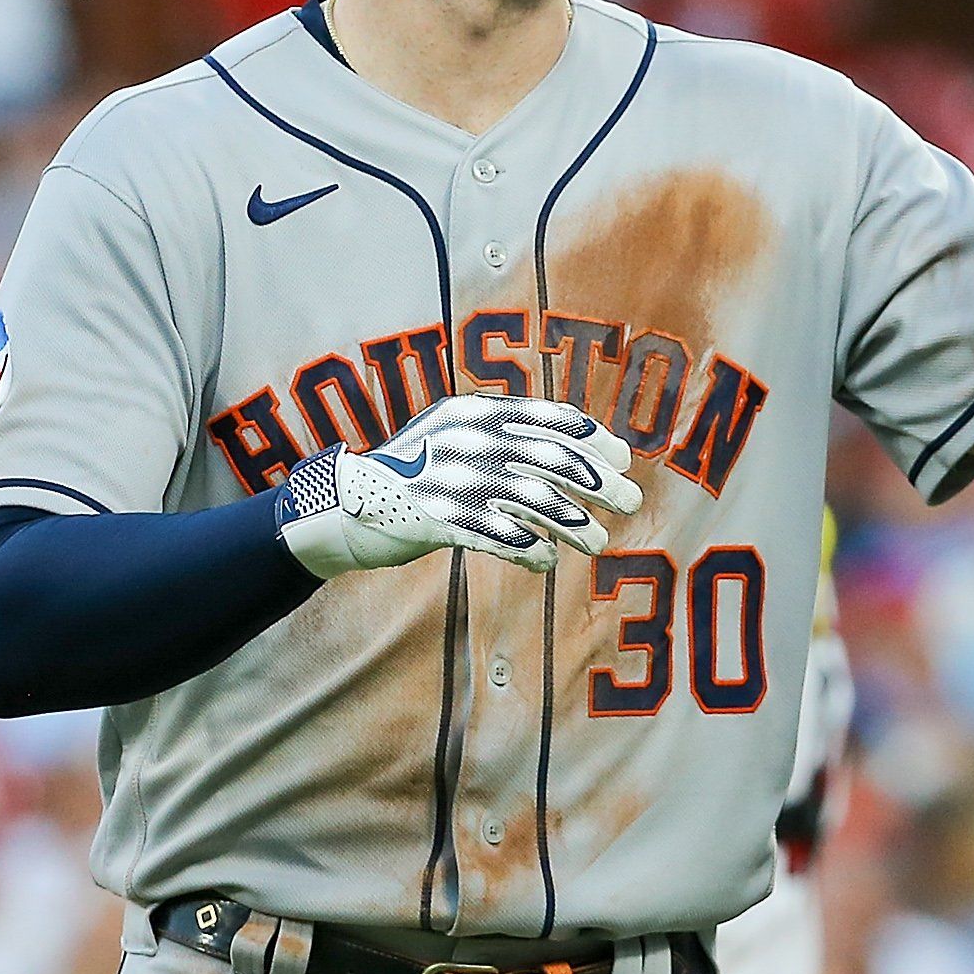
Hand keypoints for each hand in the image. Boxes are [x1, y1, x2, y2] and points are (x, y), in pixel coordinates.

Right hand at [275, 393, 642, 577]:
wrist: (344, 504)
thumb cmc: (415, 472)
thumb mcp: (454, 434)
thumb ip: (505, 434)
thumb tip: (580, 452)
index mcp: (474, 413)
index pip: (548, 418)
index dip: (592, 438)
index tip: (622, 459)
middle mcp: (467, 441)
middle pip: (550, 460)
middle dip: (598, 482)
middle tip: (630, 501)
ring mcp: (452, 480)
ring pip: (533, 502)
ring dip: (574, 523)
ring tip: (599, 542)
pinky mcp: (438, 521)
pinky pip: (500, 537)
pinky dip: (530, 549)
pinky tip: (547, 559)